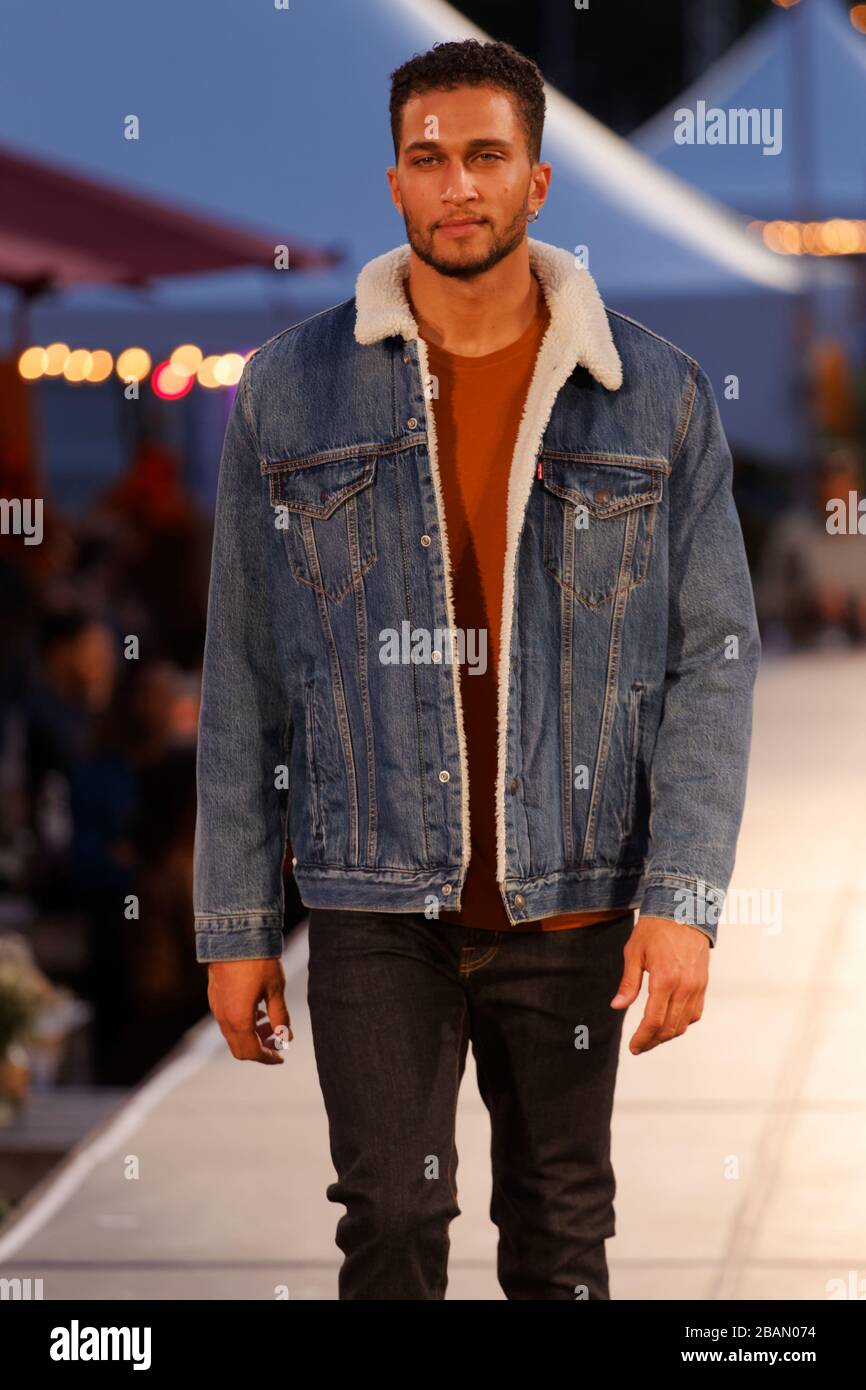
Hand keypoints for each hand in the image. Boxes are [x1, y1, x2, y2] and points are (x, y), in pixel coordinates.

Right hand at [207, 957, 292, 1063]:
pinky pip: (227, 1021)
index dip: (268, 1058)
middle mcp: (224, 1018)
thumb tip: (286, 1038)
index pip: (253, 1052)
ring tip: (269, 1023)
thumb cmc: (258, 961)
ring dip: (251, 1036)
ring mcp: (216, 1008)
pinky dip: (242, 1024)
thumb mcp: (276, 990)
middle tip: (277, 1040)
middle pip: (239, 1049)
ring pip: (232, 1035)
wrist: (234, 935)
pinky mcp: (214, 998)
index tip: (281, 1056)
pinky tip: (257, 1010)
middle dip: (260, 1049)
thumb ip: (281, 1017)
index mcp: (240, 1019)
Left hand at [610, 915, 708, 1053]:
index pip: (654, 1020)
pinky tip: (669, 1022)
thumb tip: (617, 1006)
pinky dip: (682, 1022)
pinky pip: (695, 1013)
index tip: (633, 1047)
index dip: (642, 1038)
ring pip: (684, 1024)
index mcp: (665, 979)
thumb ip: (628, 983)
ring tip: (651, 1037)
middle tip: (639, 1046)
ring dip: (667, 1035)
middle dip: (653, 1041)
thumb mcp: (634, 953)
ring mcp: (697, 986)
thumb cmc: (656, 929)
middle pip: (670, 1027)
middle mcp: (684, 986)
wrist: (683, 910)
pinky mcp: (703, 984)